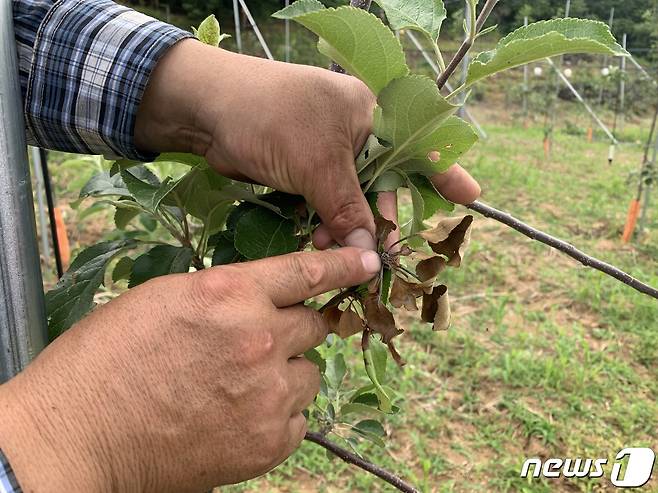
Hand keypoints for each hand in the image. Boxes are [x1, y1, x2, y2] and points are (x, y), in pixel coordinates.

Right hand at [0, 248, 380, 492]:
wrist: (80, 433)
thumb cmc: (109, 358)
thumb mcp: (167, 298)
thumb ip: (227, 294)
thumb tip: (264, 297)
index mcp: (229, 293)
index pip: (306, 271)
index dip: (343, 264)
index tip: (368, 259)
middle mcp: (258, 338)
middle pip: (314, 325)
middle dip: (291, 330)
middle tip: (254, 344)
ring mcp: (268, 393)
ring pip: (309, 372)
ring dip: (286, 374)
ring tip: (239, 386)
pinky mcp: (269, 441)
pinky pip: (298, 417)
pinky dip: (278, 414)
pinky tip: (238, 416)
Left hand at [135, 40, 479, 250]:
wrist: (207, 111)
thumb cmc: (271, 119)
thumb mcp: (317, 163)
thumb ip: (349, 208)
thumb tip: (371, 253)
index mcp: (369, 112)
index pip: (418, 143)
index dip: (444, 172)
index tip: (469, 197)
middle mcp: (354, 130)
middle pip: (384, 182)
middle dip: (378, 218)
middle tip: (379, 253)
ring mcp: (328, 151)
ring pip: (353, 198)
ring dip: (348, 226)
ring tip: (332, 245)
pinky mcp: (304, 169)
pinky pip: (328, 202)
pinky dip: (327, 222)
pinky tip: (321, 239)